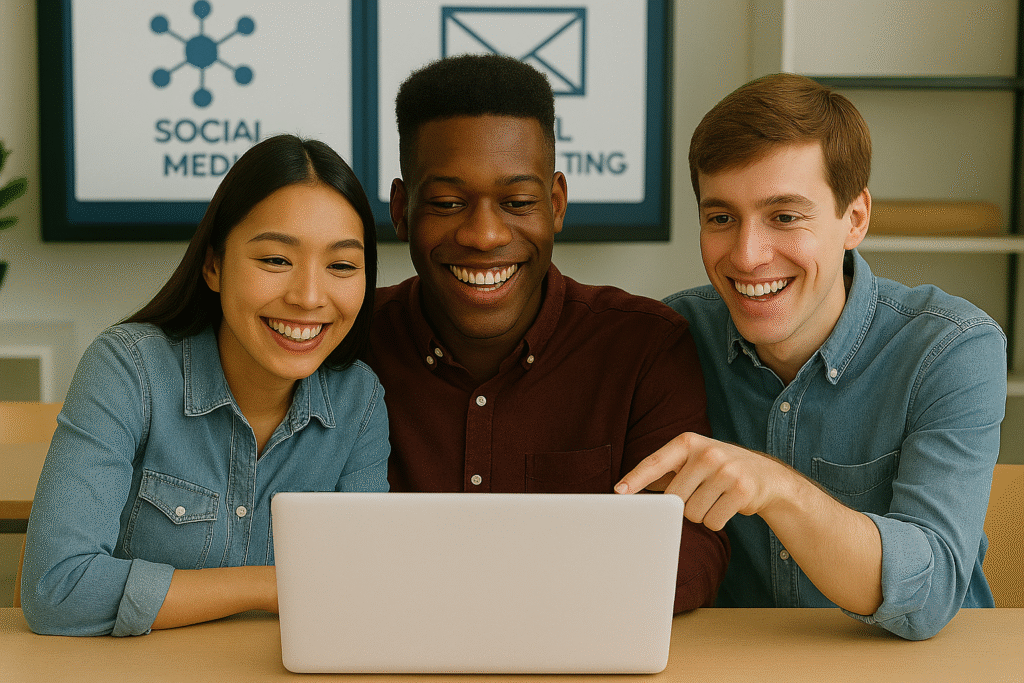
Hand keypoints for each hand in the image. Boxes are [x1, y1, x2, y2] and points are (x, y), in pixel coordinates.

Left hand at [615, 432, 789, 530]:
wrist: (767, 477)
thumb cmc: (719, 469)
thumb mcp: (692, 460)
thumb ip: (663, 472)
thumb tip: (627, 489)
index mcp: (688, 442)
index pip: (655, 462)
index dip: (636, 478)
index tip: (619, 492)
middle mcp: (707, 453)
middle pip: (673, 497)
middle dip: (682, 505)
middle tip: (699, 495)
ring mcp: (726, 471)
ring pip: (693, 513)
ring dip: (701, 514)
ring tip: (715, 499)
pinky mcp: (742, 491)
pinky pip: (713, 522)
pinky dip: (716, 522)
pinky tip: (727, 507)